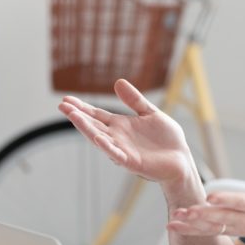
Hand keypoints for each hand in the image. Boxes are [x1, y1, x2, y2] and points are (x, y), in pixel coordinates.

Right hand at [58, 79, 195, 185]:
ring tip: (73, 117)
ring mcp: (123, 150)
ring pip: (100, 139)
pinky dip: (107, 147)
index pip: (97, 115)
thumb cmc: (167, 139)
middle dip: (78, 116)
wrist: (182, 159)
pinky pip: (117, 154)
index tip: (66, 100)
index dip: (82, 108)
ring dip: (86, 129)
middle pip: (94, 125)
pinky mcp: (132, 162)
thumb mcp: (150, 113)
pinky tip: (97, 138)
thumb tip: (118, 82)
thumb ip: (135, 100)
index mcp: (121, 126)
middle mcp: (118, 138)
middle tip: (62, 106)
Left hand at [167, 134, 244, 244]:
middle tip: (184, 210)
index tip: (210, 196)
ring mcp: (237, 227)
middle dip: (202, 215)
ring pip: (212, 228)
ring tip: (173, 220)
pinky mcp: (230, 230)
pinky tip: (173, 225)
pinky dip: (191, 230)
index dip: (226, 199)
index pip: (240, 201)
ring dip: (192, 225)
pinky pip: (209, 232)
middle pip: (221, 217)